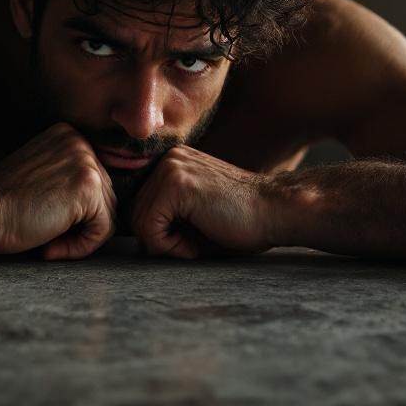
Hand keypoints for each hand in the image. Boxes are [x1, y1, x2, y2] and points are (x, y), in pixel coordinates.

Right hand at [0, 122, 117, 259]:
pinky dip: (82, 247)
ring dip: (81, 237)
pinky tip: (52, 247)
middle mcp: (80, 143)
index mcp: (67, 136)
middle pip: (104, 196)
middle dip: (81, 224)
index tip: (48, 223)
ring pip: (106, 214)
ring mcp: (86, 163)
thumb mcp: (39, 176)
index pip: (93, 181)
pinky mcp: (88, 187)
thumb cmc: (1, 203)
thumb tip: (97, 203)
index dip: (75, 212)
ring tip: (49, 243)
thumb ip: (65, 177)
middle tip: (48, 239)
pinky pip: (104, 228)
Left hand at [129, 145, 280, 258]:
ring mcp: (171, 168)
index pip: (139, 205)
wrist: (277, 211)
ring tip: (196, 244)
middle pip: (134, 213)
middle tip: (193, 245)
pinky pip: (149, 227)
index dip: (158, 232)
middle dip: (159, 239)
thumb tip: (128, 234)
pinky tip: (195, 245)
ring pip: (138, 222)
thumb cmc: (241, 221)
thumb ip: (163, 215)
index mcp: (172, 163)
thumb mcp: (193, 214)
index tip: (187, 240)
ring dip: (165, 244)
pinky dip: (169, 246)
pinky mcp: (177, 184)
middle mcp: (168, 159)